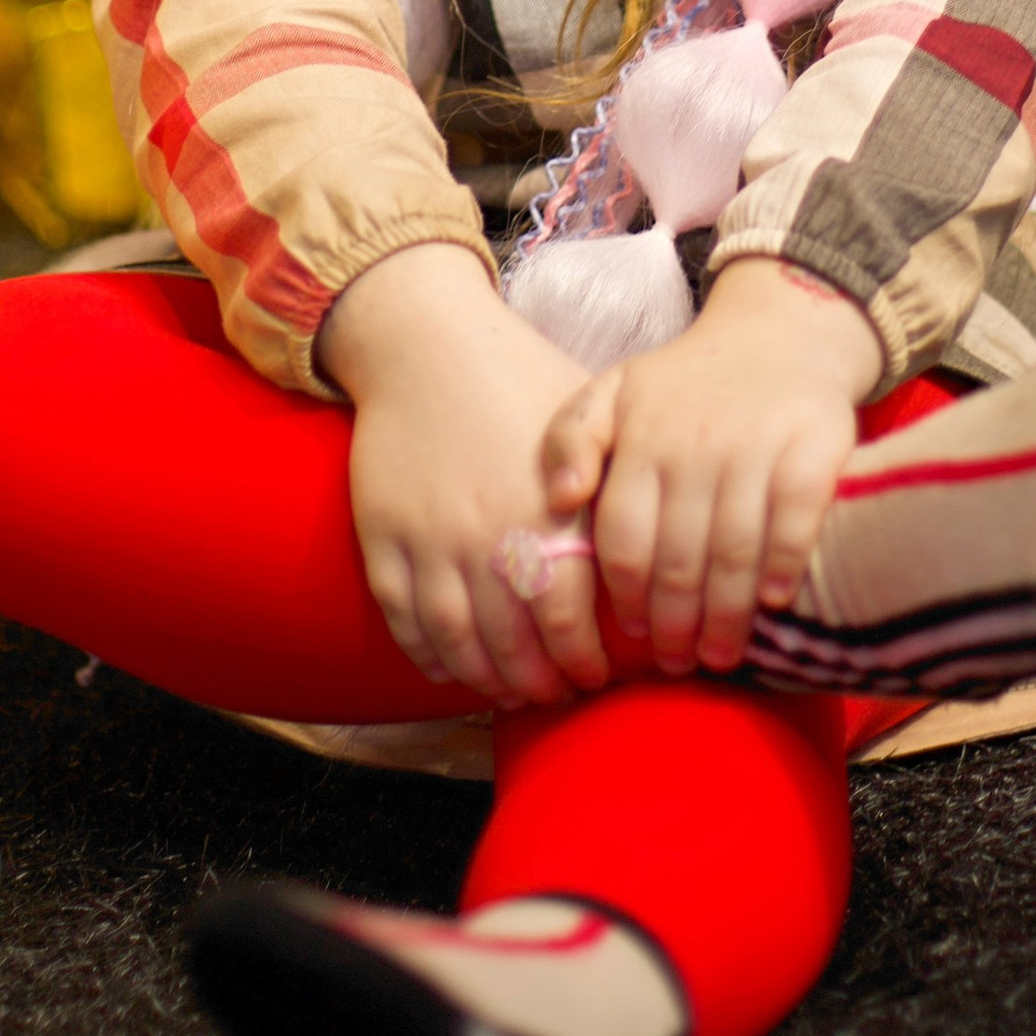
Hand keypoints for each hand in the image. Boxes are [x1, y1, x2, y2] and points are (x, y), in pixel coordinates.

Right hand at [318, 242, 609, 707]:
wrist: (424, 341)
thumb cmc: (517, 375)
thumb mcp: (585, 418)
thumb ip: (612, 483)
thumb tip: (651, 548)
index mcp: (545, 509)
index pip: (568, 619)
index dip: (583, 660)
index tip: (596, 675)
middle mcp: (487, 533)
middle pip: (514, 643)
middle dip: (540, 682)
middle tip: (557, 694)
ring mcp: (430, 539)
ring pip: (459, 641)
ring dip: (487, 680)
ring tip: (511, 692)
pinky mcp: (383, 536)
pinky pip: (404, 618)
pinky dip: (428, 654)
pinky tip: (451, 667)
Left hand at [540, 260, 882, 676]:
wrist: (780, 333)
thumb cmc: (686, 383)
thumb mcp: (616, 392)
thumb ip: (571, 438)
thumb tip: (557, 499)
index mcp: (641, 437)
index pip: (622, 538)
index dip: (626, 596)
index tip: (633, 637)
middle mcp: (694, 444)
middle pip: (677, 558)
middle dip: (673, 624)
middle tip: (676, 663)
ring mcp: (754, 446)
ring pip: (732, 552)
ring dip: (724, 615)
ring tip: (718, 655)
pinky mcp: (812, 447)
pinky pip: (793, 522)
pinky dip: (782, 568)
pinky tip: (773, 602)